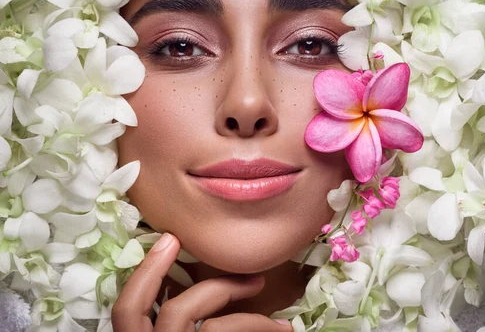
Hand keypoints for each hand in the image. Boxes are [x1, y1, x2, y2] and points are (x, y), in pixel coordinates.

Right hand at [112, 233, 292, 331]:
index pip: (125, 310)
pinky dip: (258, 328)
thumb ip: (172, 319)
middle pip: (178, 312)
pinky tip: (282, 331)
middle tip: (255, 279)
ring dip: (249, 317)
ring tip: (280, 320)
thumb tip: (188, 295)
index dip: (145, 273)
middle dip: (219, 289)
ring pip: (212, 329)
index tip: (170, 239)